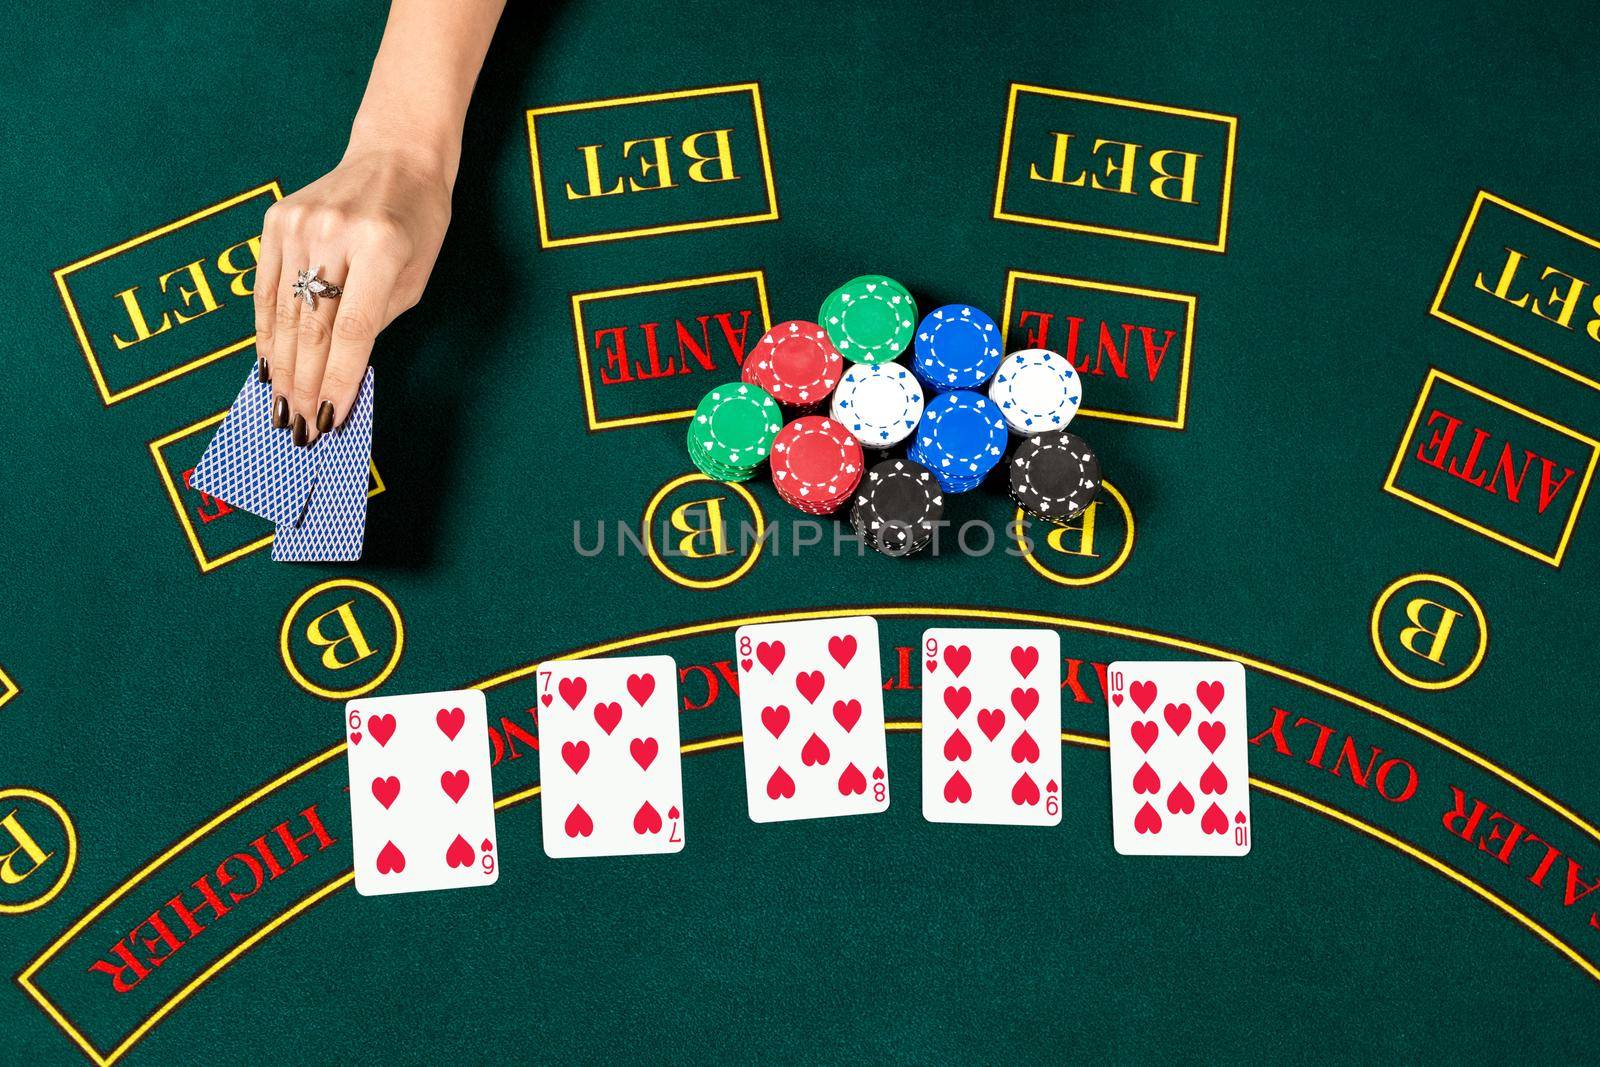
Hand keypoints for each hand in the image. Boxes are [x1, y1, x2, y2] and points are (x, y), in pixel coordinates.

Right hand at [253, 144, 451, 444]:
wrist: (395, 156)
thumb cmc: (418, 223)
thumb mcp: (415, 276)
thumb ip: (377, 322)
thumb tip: (337, 375)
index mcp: (380, 246)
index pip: (352, 330)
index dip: (338, 380)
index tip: (329, 419)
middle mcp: (334, 233)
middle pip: (311, 326)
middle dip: (304, 384)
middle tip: (299, 427)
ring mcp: (299, 224)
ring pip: (283, 312)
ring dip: (281, 367)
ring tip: (281, 408)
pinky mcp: (275, 220)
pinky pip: (266, 288)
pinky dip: (266, 331)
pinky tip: (268, 366)